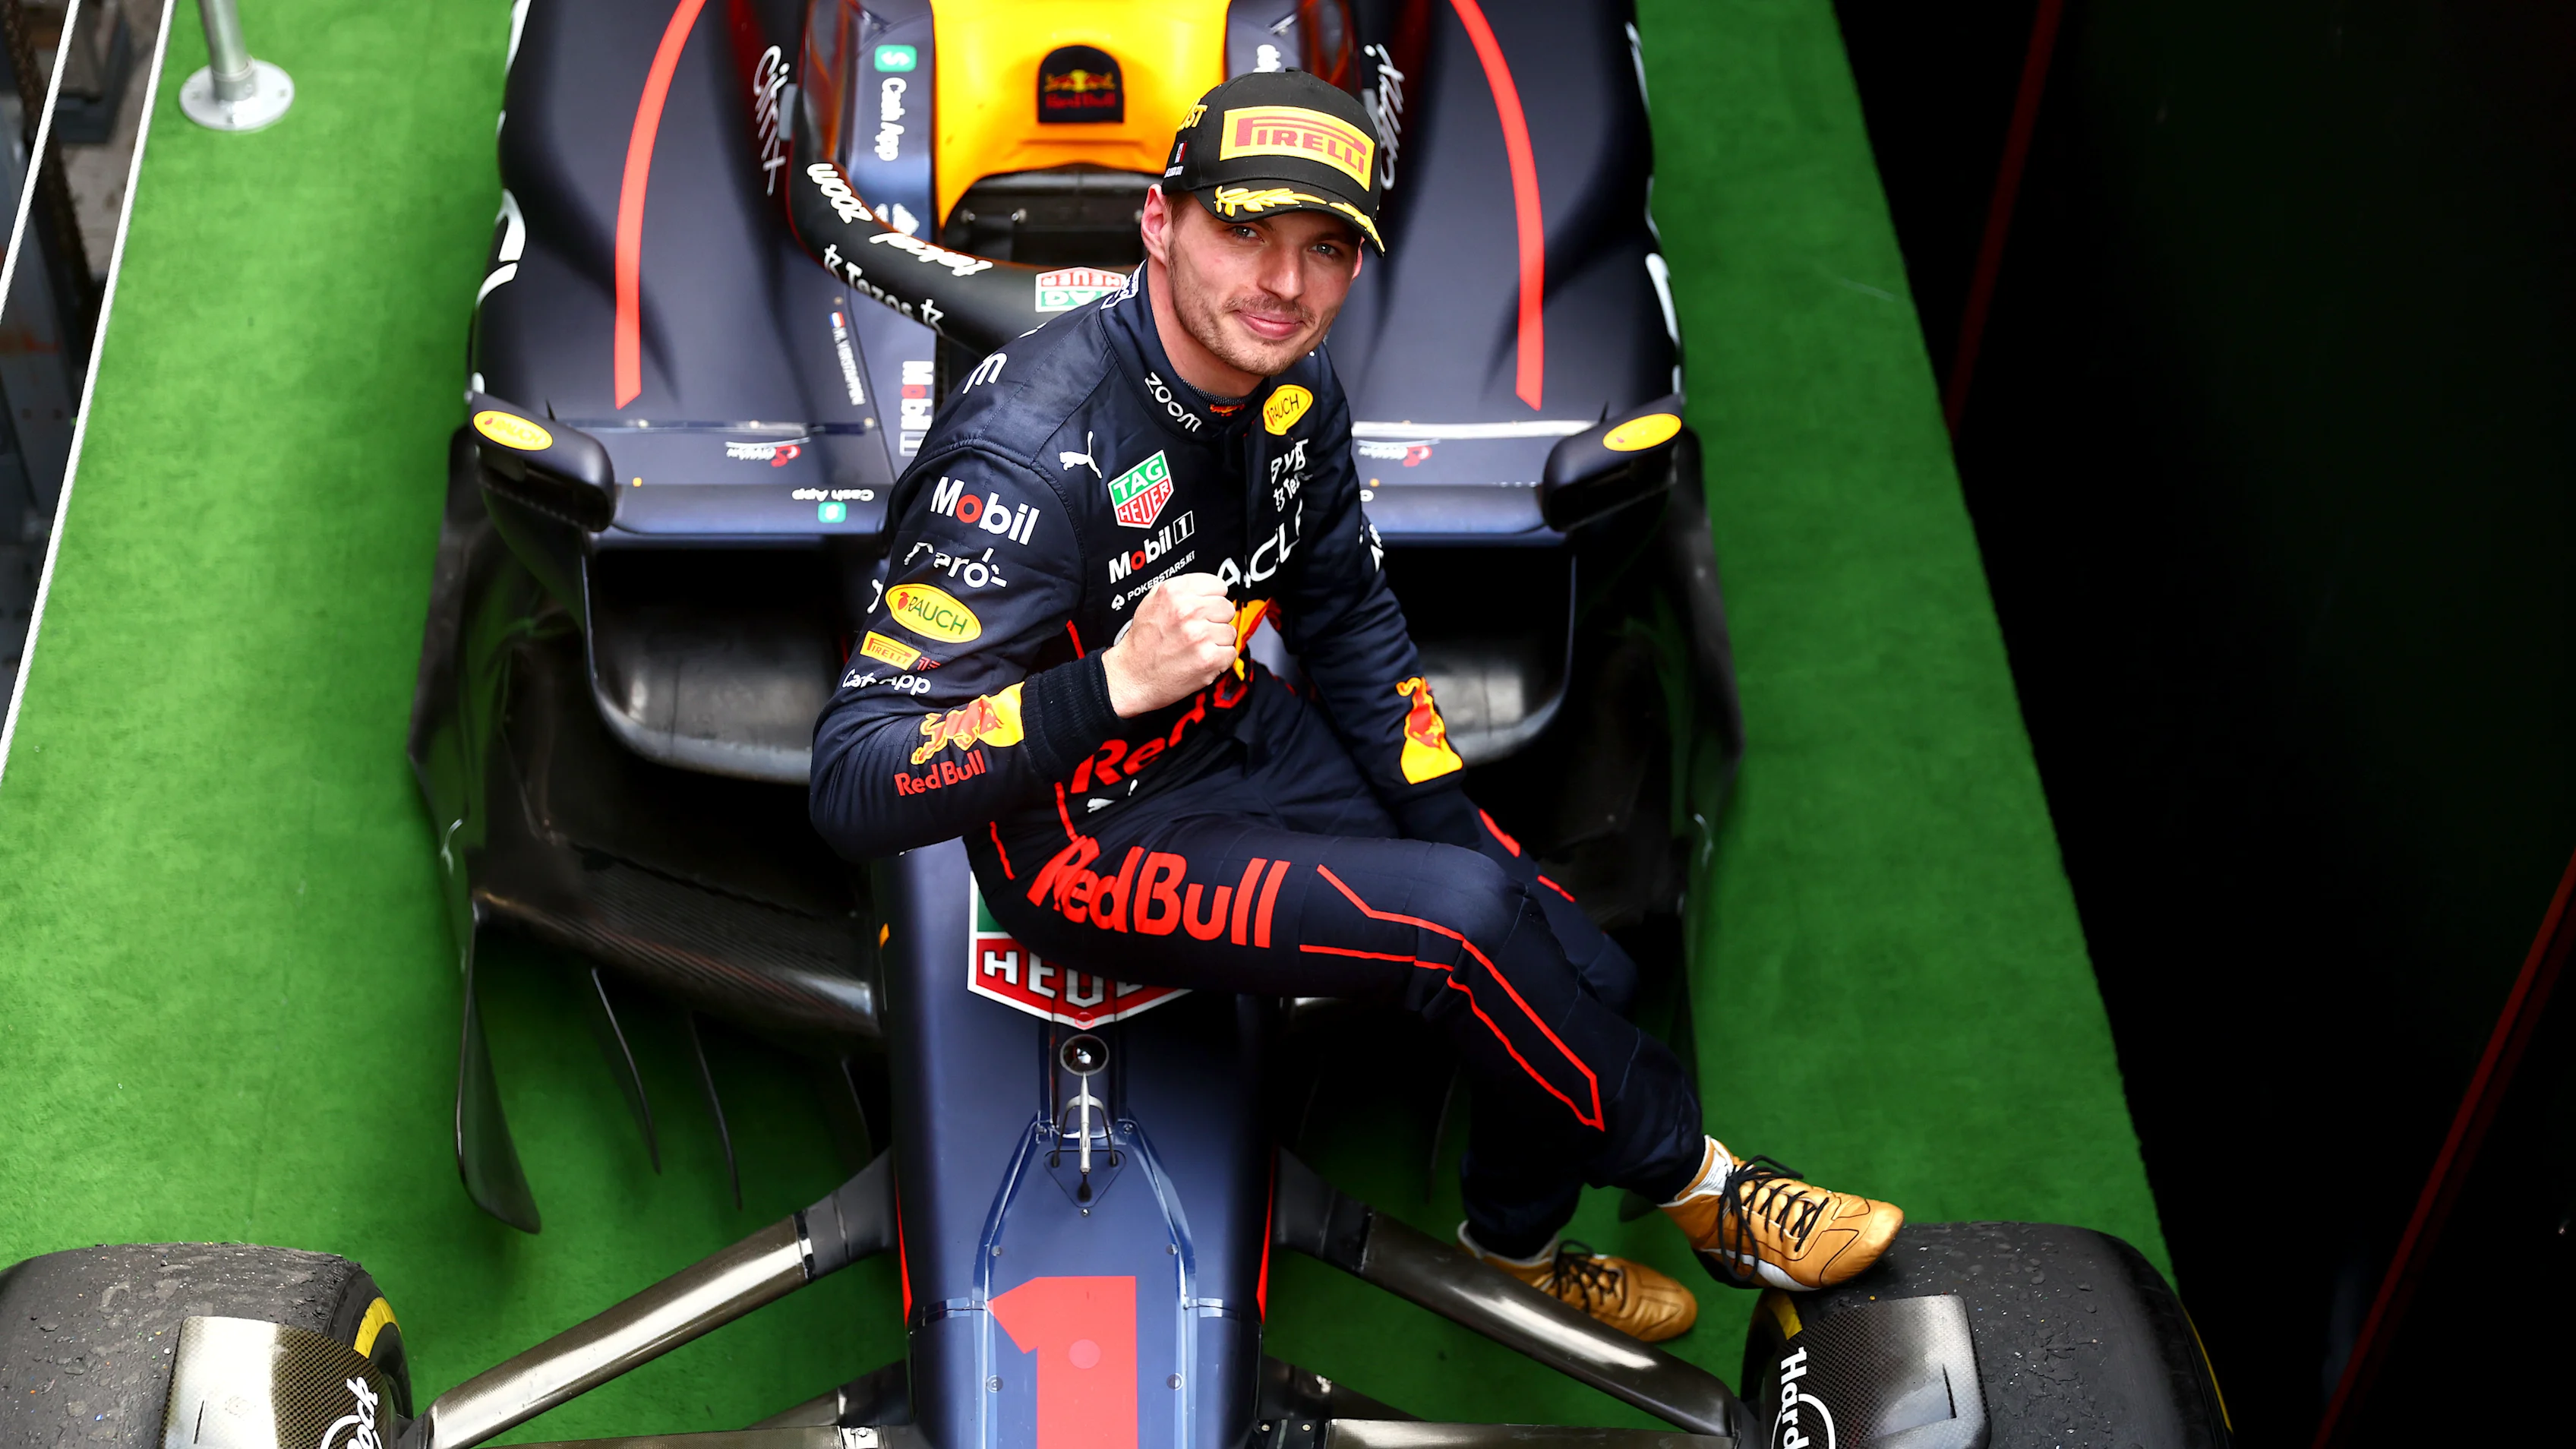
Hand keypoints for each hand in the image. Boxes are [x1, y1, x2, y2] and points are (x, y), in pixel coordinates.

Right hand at [1103, 573, 1236, 716]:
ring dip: (1218, 641)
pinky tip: (1200, 659)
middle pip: (1227, 607)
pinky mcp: (1209, 659)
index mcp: (1174, 592)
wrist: (1134, 676)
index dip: (1212, 598)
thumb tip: (1209, 588)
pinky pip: (1231, 653)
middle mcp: (1187, 611)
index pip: (1218, 585)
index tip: (1205, 608)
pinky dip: (1220, 659)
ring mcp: (1200, 635)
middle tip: (1199, 630)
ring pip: (1230, 631)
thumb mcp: (1153, 602)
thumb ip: (1182, 591)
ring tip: (1197, 646)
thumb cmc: (1143, 643)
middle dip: (1217, 619)